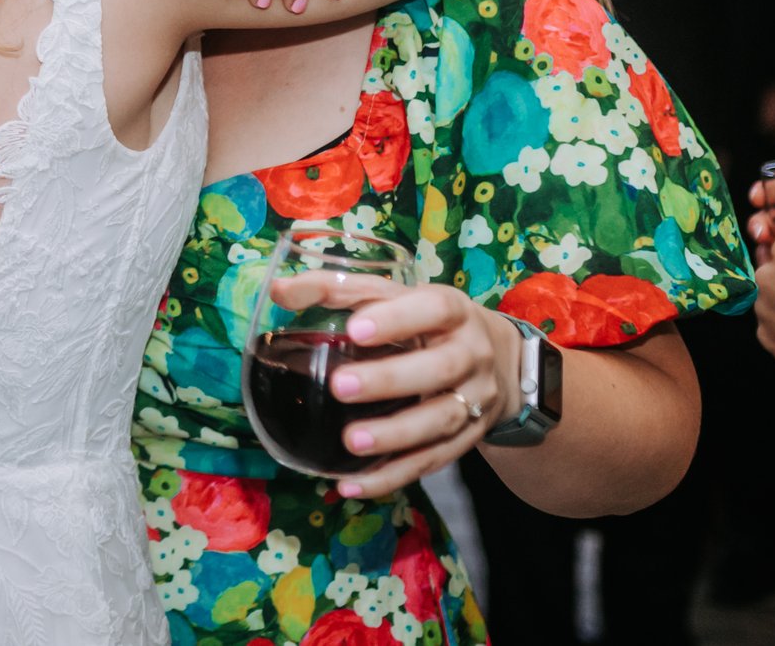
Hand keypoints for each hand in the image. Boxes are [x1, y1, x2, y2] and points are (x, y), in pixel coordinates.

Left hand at [317, 277, 521, 497]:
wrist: (497, 360)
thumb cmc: (424, 321)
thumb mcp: (391, 296)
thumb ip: (335, 290)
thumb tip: (277, 290)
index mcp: (452, 311)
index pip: (433, 309)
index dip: (397, 318)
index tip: (355, 329)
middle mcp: (471, 354)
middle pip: (440, 368)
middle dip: (391, 379)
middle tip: (339, 387)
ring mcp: (475, 399)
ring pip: (441, 420)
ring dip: (396, 435)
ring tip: (351, 443)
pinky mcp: (467, 438)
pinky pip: (433, 461)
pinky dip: (394, 476)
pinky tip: (353, 484)